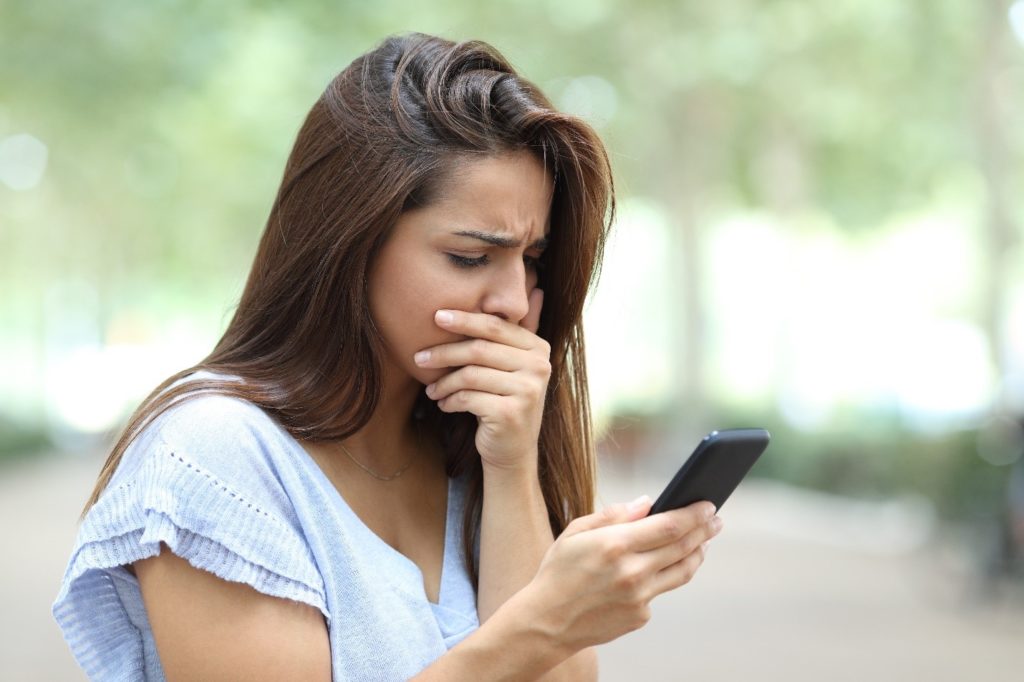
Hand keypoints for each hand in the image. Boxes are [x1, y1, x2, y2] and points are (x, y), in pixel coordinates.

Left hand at [414, 288, 549, 471]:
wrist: (511, 450)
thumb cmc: (505, 402)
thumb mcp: (514, 365)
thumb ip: (517, 331)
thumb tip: (535, 287)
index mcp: (538, 348)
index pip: (496, 326)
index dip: (465, 319)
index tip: (436, 316)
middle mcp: (539, 366)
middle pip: (479, 348)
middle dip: (444, 352)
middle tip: (418, 356)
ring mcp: (528, 391)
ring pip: (470, 374)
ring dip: (443, 382)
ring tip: (430, 389)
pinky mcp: (511, 413)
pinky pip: (468, 398)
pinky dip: (450, 401)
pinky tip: (444, 405)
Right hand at [517, 498, 722, 651]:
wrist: (546, 622)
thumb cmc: (558, 570)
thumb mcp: (576, 532)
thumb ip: (614, 515)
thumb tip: (648, 502)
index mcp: (615, 545)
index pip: (669, 525)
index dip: (694, 514)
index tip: (708, 505)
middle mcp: (632, 572)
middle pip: (683, 547)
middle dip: (704, 530)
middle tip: (716, 520)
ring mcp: (639, 597)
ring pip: (682, 571)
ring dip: (697, 553)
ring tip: (703, 542)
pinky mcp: (640, 616)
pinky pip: (660, 591)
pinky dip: (665, 575)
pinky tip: (665, 566)